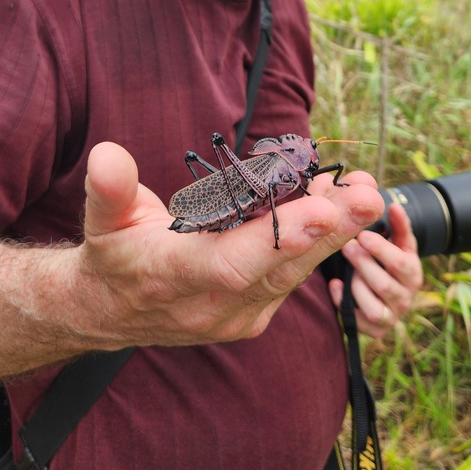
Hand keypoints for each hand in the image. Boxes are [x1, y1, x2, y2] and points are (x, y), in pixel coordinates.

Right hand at [79, 141, 384, 348]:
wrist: (111, 312)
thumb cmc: (113, 253)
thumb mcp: (103, 220)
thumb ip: (108, 189)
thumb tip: (107, 154)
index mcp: (174, 278)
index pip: (233, 262)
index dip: (278, 239)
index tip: (323, 211)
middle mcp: (212, 306)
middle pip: (280, 268)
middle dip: (328, 231)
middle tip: (368, 194)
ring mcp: (238, 315)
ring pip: (294, 272)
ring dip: (334, 232)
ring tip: (365, 190)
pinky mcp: (254, 312)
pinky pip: (292, 275)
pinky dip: (319, 240)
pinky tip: (342, 204)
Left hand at [327, 202, 422, 337]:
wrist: (391, 291)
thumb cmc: (392, 260)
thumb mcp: (399, 243)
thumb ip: (399, 225)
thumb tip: (394, 205)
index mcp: (413, 274)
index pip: (401, 263)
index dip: (381, 249)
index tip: (362, 235)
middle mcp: (405, 298)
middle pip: (383, 284)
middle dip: (362, 263)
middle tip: (347, 246)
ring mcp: (390, 316)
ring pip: (372, 307)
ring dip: (355, 284)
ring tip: (347, 267)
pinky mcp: (373, 329)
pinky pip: (356, 320)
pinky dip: (343, 302)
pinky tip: (335, 285)